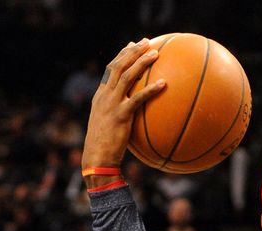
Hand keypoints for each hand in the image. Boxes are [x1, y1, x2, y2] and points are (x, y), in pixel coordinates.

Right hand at [82, 39, 165, 175]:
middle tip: (147, 42)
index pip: (110, 68)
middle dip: (133, 51)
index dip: (122, 55)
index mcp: (101, 95)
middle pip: (118, 66)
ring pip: (126, 77)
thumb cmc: (106, 145)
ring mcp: (111, 104)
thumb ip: (120, 112)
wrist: (97, 158)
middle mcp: (104, 96)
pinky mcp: (121, 115)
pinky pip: (138, 99)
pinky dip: (150, 90)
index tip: (133, 44)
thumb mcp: (110, 124)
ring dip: (142, 63)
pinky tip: (164, 84)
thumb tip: (135, 111)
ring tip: (156, 54)